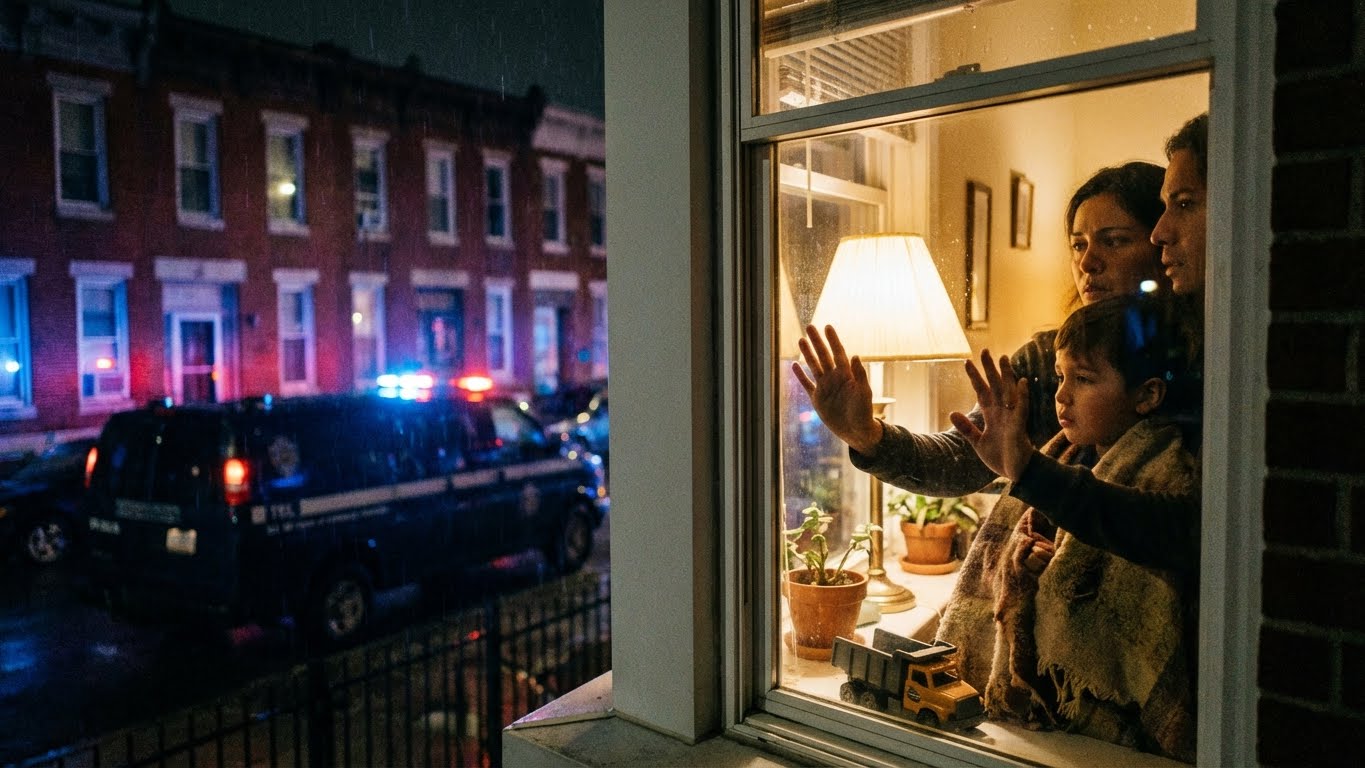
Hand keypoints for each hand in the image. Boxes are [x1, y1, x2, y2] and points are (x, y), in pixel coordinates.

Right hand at [791, 324, 882, 455]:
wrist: (855, 431)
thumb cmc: (863, 412)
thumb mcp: (864, 393)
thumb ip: (860, 374)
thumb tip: (855, 355)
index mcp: (846, 374)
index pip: (838, 352)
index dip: (833, 340)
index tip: (827, 327)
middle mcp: (834, 378)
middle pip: (823, 355)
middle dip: (817, 341)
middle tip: (810, 326)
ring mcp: (825, 387)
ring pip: (814, 366)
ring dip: (807, 354)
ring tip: (801, 340)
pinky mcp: (817, 398)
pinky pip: (807, 384)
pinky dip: (800, 376)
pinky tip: (794, 366)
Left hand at [948, 349, 1033, 480]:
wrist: (1016, 474)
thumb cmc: (1001, 457)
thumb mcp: (978, 443)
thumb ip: (967, 428)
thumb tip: (953, 412)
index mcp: (992, 416)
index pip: (982, 392)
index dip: (975, 377)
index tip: (967, 361)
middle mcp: (1002, 413)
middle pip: (995, 386)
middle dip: (990, 369)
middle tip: (985, 350)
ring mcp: (1012, 418)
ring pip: (1009, 393)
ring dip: (1007, 376)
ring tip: (1003, 359)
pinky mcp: (1019, 428)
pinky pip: (1022, 409)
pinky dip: (1022, 396)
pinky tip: (1021, 382)